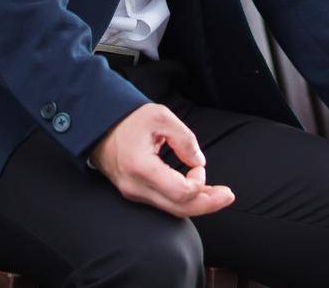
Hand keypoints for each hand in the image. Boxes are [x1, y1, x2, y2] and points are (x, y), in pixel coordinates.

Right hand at [88, 103, 235, 216]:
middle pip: (179, 208)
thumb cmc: (129, 120)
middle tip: (228, 195)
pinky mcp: (136, 194)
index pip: (180, 192)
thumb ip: (184, 139)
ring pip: (173, 210)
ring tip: (218, 195)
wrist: (99, 128)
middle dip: (208, 203)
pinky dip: (184, 200)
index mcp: (141, 167)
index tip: (199, 166)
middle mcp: (136, 187)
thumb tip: (199, 163)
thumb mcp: (161, 117)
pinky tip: (198, 192)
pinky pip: (164, 204)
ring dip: (198, 203)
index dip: (198, 183)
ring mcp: (134, 193)